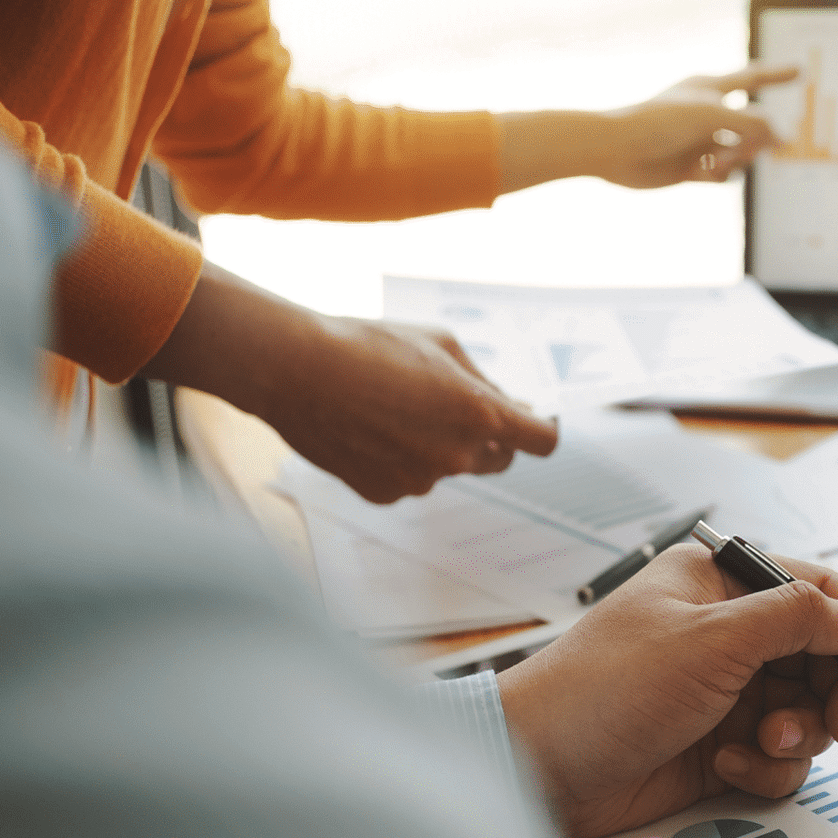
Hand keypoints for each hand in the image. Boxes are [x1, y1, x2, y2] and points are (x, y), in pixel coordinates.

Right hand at [146, 265, 557, 502]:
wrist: (295, 369)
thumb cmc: (368, 344)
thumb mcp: (440, 344)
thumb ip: (481, 378)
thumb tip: (505, 400)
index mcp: (480, 414)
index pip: (542, 442)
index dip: (541, 429)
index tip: (532, 419)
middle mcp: (457, 455)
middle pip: (500, 460)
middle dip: (492, 437)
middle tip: (460, 408)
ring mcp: (421, 480)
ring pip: (449, 467)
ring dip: (438, 445)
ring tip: (395, 407)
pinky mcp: (385, 493)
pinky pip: (409, 479)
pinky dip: (401, 460)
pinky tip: (371, 429)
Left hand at [497, 545, 837, 837]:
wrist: (537, 768)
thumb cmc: (604, 688)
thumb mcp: (710, 642)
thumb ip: (796, 622)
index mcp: (718, 584)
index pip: (819, 594)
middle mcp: (725, 633)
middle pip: (822, 659)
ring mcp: (721, 692)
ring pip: (806, 712)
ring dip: (798, 735)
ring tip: (762, 746)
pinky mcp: (715, 746)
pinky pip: (777, 756)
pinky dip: (766, 766)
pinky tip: (729, 768)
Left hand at [597, 64, 798, 187]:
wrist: (616, 149)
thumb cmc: (659, 121)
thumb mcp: (714, 115)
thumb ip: (754, 125)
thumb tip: (786, 138)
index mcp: (710, 88)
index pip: (753, 78)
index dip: (778, 75)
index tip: (800, 71)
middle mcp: (707, 113)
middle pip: (753, 125)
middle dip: (755, 138)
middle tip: (746, 145)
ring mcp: (700, 141)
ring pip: (740, 152)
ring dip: (735, 158)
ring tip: (714, 160)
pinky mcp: (691, 167)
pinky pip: (723, 174)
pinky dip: (719, 175)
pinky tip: (701, 172)